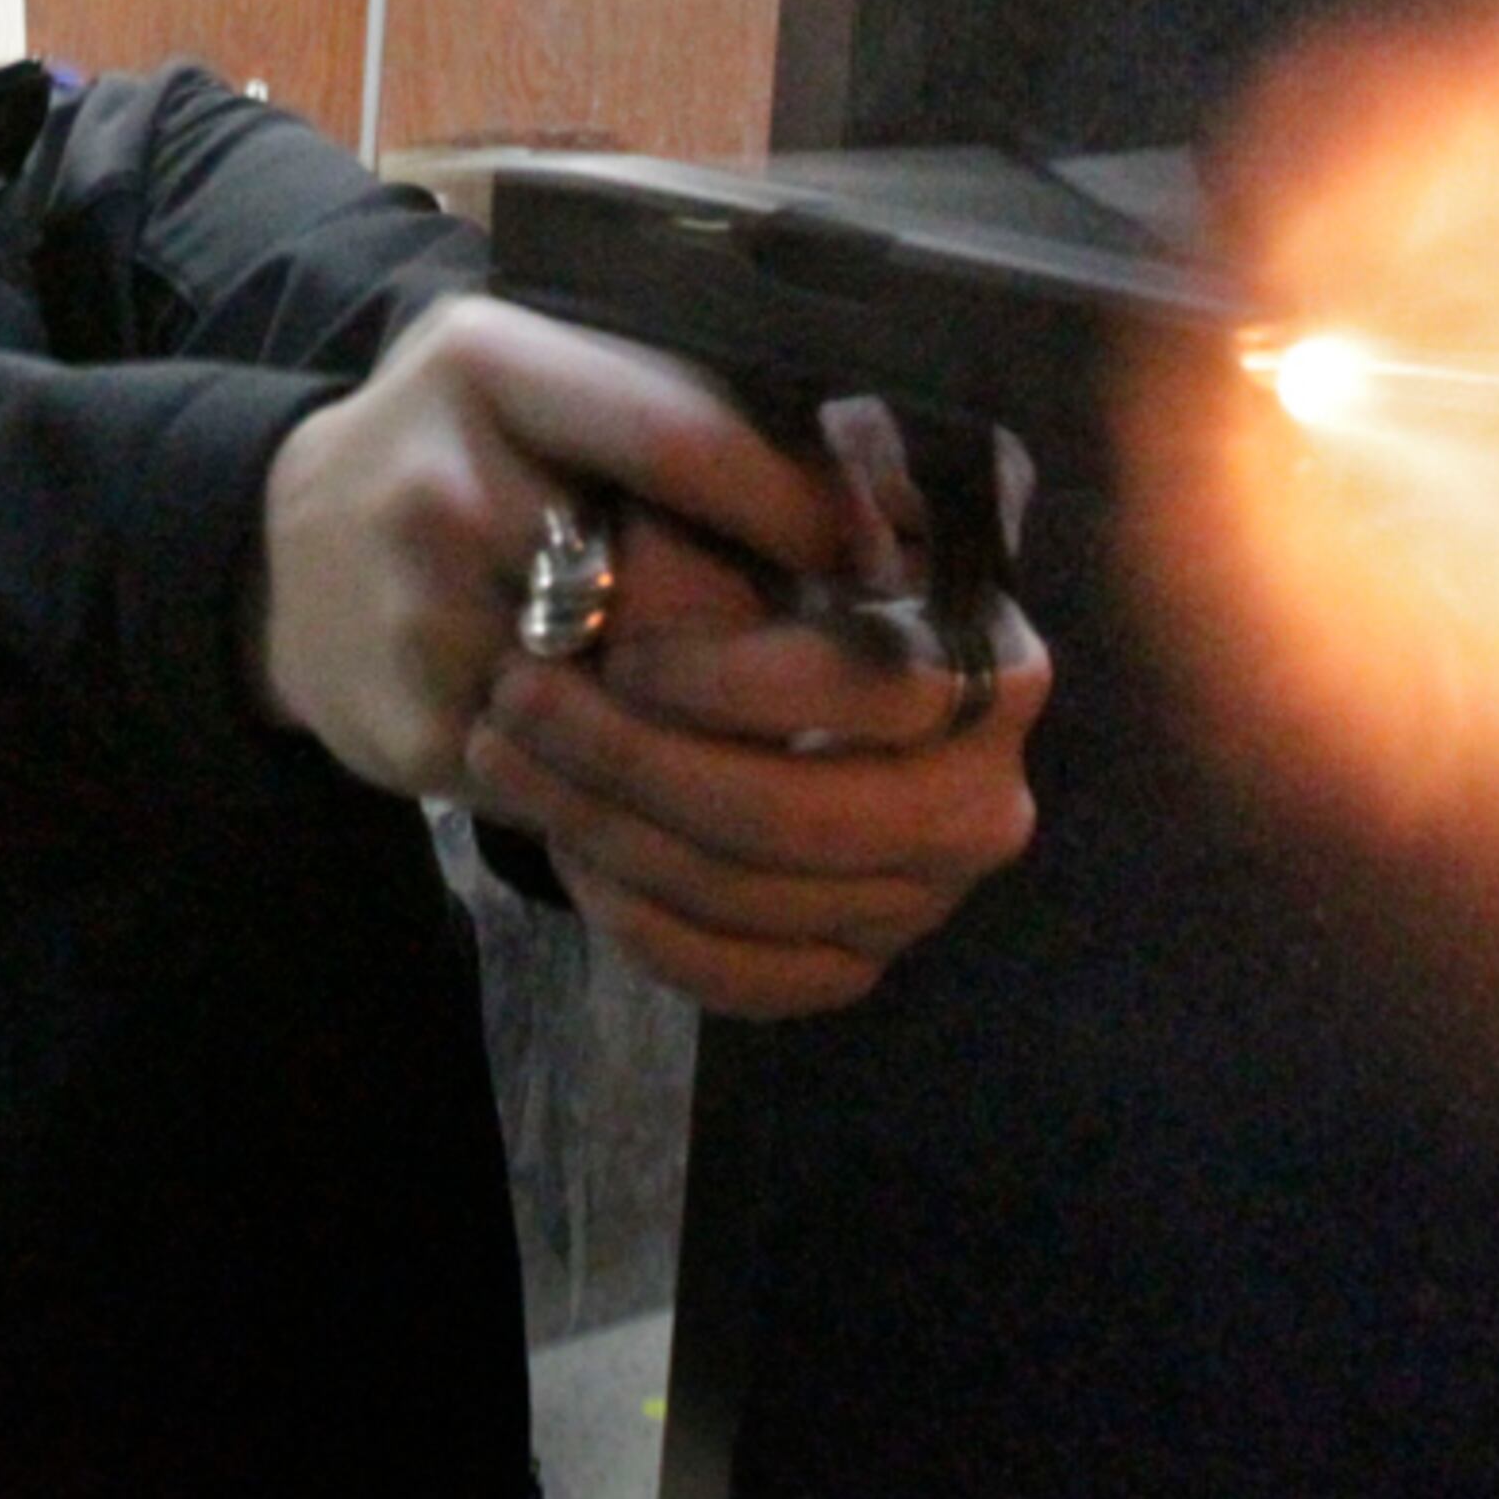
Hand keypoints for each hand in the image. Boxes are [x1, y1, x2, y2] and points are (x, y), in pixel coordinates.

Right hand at [255, 296, 856, 803]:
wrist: (275, 555)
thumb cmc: (460, 447)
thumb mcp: (536, 371)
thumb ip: (668, 396)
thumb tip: (868, 472)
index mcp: (488, 365)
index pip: (682, 437)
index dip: (798, 505)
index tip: (883, 553)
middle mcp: (440, 486)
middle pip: (671, 586)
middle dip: (761, 629)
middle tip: (831, 650)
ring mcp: (416, 620)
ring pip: (633, 700)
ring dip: (704, 718)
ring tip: (743, 708)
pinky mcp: (410, 734)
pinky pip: (575, 778)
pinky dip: (626, 778)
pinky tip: (643, 756)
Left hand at [467, 502, 1048, 1017]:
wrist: (765, 659)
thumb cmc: (759, 561)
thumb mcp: (747, 516)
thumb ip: (721, 531)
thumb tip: (637, 571)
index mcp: (991, 667)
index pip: (872, 690)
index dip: (731, 680)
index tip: (619, 651)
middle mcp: (985, 797)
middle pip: (802, 818)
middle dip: (635, 764)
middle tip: (516, 701)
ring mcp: (924, 896)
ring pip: (756, 900)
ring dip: (609, 834)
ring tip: (507, 757)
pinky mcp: (856, 961)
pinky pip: (748, 982)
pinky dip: (647, 928)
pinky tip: (573, 853)